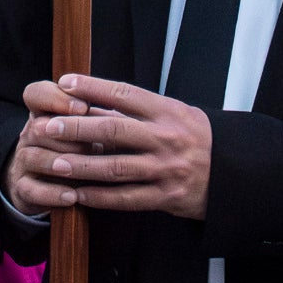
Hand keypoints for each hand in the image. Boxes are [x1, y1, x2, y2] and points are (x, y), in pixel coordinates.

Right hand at [3, 78, 107, 215]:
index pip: (36, 94)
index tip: (83, 107)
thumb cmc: (78, 151)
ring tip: (80, 170)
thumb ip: (98, 119)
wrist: (49, 184)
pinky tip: (72, 197)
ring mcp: (24, 162)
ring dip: (58, 163)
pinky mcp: (23, 189)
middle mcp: (30, 135)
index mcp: (45, 114)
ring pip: (32, 157)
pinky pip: (31, 190)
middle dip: (67, 137)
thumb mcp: (87, 131)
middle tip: (93, 146)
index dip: (56, 98)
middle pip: (37, 127)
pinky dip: (52, 193)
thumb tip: (126, 108)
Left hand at [8, 74, 213, 219]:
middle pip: (115, 131)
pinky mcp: (167, 197)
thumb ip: (137, 111)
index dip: (93, 88)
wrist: (234, 173)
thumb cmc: (196, 138)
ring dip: (82, 167)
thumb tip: (91, 100)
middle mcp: (167, 139)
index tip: (65, 82)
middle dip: (78, 129)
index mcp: (168, 112)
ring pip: (116, 168)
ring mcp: (166, 170)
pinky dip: (100, 197)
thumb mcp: (175, 114)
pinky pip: (127, 199)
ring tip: (54, 163)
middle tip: (49, 126)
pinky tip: (78, 194)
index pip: (125, 95)